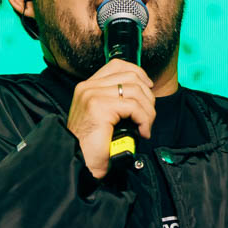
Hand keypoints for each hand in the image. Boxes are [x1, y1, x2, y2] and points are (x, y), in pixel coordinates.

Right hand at [66, 58, 154, 178]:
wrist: (79, 162)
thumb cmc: (92, 147)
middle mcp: (88, 87)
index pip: (117, 65)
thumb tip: (142, 94)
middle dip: (147, 96)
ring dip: (148, 111)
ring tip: (145, 127)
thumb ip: (114, 102)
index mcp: (87, 87)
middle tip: (147, 116)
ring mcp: (93, 95)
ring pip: (135, 91)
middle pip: (130, 76)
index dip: (138, 73)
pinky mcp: (99, 107)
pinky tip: (142, 132)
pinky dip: (144, 120)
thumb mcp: (103, 118)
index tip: (148, 88)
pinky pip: (134, 107)